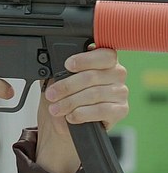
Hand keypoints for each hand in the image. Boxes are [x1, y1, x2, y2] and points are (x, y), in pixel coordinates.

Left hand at [35, 47, 128, 172]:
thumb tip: (53, 66)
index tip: (67, 65)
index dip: (84, 60)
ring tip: (55, 108)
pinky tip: (71, 116)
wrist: (68, 118)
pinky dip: (83, 114)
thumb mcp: (60, 77)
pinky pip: (101, 110)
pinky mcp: (121, 110)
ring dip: (70, 102)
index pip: (103, 55)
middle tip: (51, 94)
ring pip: (94, 94)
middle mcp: (117, 73)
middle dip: (67, 86)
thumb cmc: (67, 93)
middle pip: (92, 77)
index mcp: (105, 60)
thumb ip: (61, 68)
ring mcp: (121, 92)